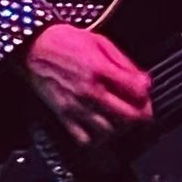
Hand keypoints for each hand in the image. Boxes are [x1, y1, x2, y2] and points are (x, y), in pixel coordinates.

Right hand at [19, 23, 151, 149]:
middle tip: (142, 112)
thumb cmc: (66, 41)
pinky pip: (84, 139)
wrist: (34, 46)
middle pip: (128, 116)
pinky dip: (97, 139)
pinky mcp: (63, 116)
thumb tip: (144, 81)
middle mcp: (90, 91)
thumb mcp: (101, 42)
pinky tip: (101, 129)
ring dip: (121, 128)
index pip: (137, 92)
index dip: (146, 95)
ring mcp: (76, 106)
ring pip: (109, 131)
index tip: (145, 93)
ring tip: (122, 120)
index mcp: (100, 69)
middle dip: (141, 116)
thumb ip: (125, 64)